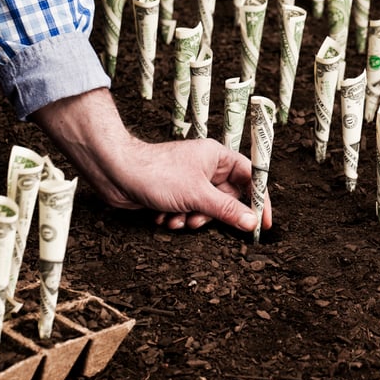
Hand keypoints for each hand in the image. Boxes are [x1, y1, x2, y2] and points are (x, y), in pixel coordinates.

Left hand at [30, 88, 271, 231]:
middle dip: (214, 215)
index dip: (259, 199)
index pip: (250, 177)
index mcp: (217, 156)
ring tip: (178, 219)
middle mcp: (206, 167)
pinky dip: (179, 218)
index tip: (264, 222)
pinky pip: (189, 211)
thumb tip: (252, 222)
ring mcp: (190, 180)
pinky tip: (163, 218)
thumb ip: (227, 210)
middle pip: (228, 197)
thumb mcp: (197, 196)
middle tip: (202, 221)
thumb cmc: (156, 173)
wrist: (116, 173)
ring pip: (207, 208)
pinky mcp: (175, 193)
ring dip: (194, 219)